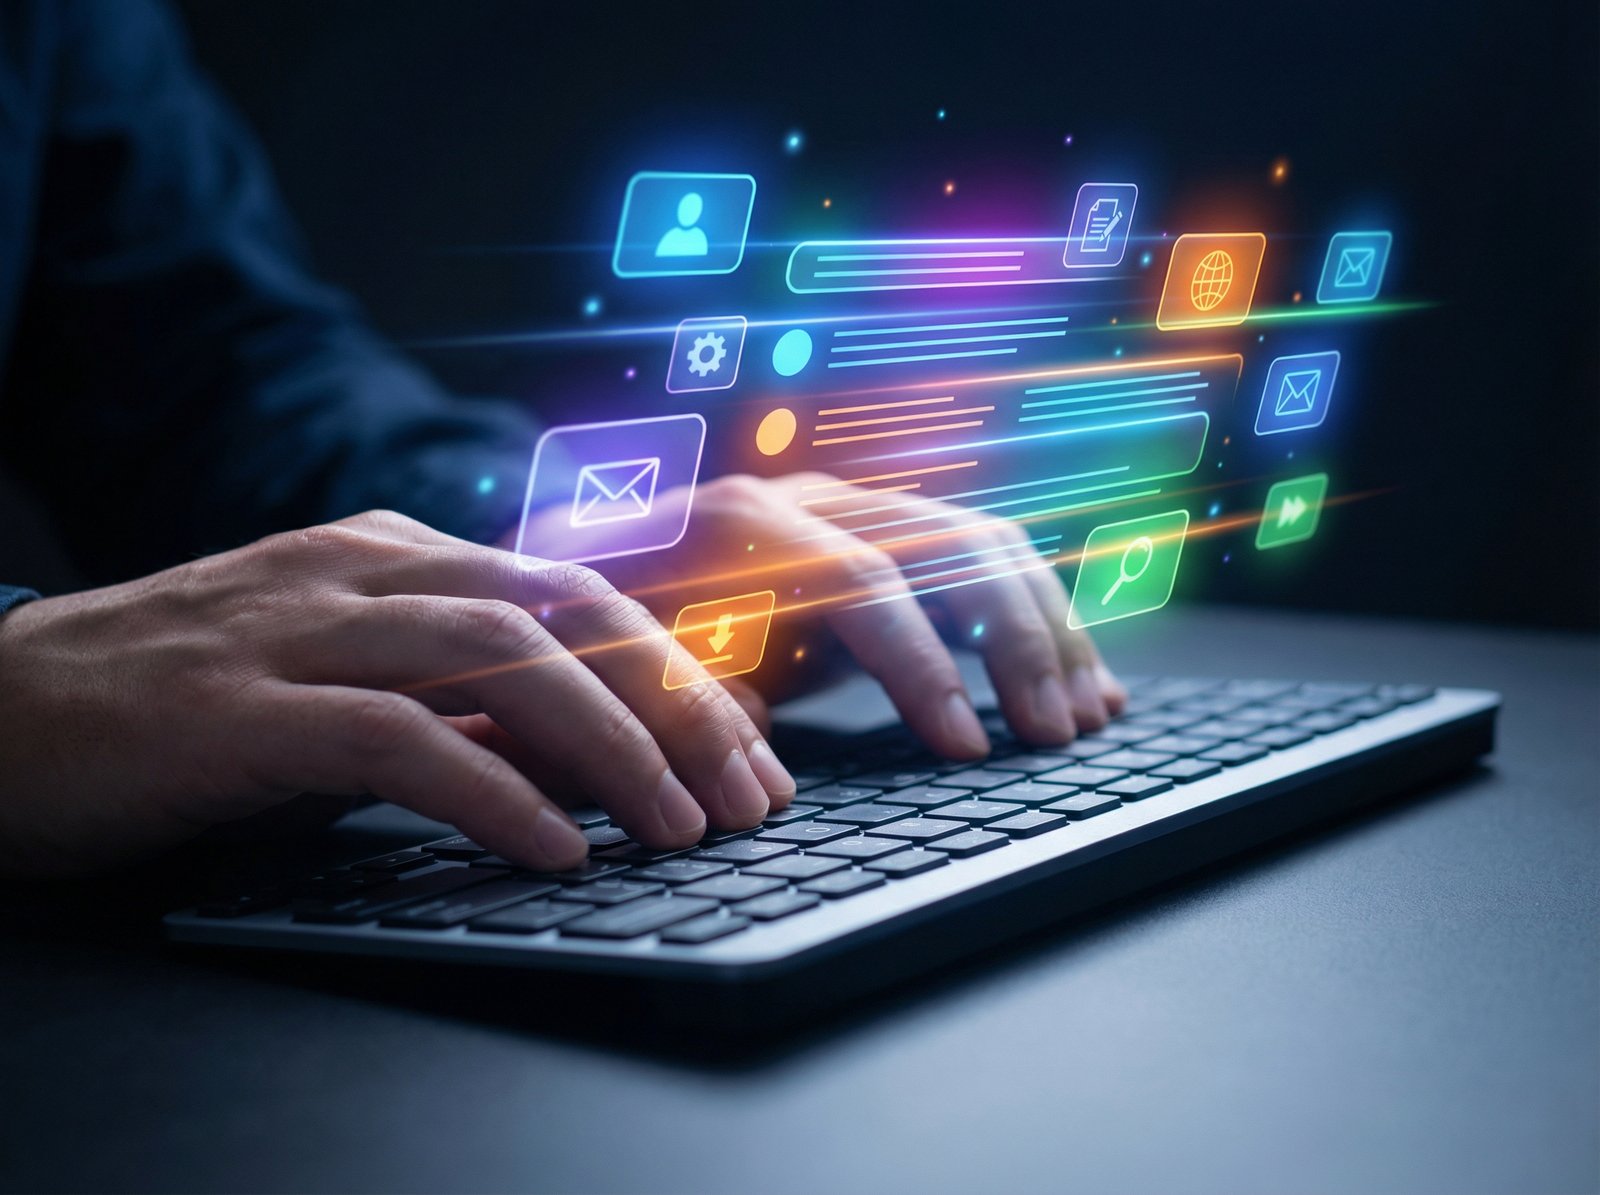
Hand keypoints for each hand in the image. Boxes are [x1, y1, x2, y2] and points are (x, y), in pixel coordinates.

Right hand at [0, 511, 793, 878]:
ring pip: (500, 659)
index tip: (749, 750)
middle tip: (751, 789)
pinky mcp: (241, 705)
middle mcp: (364, 570)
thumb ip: (455, 697)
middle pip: (566, 611)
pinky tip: (556, 849)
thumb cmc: (183, 701)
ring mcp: (300, 628)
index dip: (679, 669)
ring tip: (684, 824)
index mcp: (398, 556)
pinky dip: (493, 793)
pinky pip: (398, 739)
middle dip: (678, 699)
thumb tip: (578, 746)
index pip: (579, 594)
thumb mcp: (342, 678)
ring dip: (612, 745)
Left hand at [566, 473, 1126, 758]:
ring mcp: (855, 508)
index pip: (861, 578)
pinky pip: (985, 561)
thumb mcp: (626, 669)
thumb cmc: (605, 629)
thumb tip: (755, 756)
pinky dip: (1038, 619)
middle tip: (1054, 735)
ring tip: (1088, 717)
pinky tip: (1080, 679)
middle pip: (950, 544)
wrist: (589, 566)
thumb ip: (683, 702)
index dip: (920, 665)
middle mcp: (812, 497)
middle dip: (1014, 643)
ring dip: (1046, 628)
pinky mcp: (885, 536)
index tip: (962, 748)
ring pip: (985, 544)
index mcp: (743, 523)